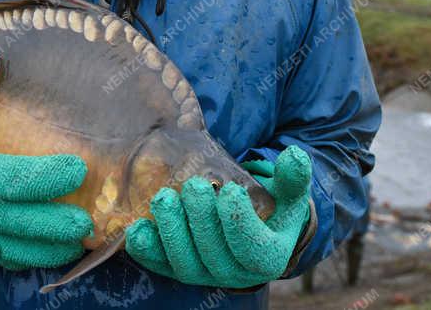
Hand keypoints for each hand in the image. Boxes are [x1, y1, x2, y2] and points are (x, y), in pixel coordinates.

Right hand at [0, 46, 92, 268]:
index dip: (50, 177)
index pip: (17, 179)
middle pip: (23, 224)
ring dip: (45, 250)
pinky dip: (19, 259)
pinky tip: (41, 256)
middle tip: (87, 226)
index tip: (78, 169)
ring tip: (75, 247)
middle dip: (57, 227)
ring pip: (12, 249)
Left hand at [124, 145, 313, 287]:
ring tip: (163, 199)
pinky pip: (161, 265)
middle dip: (201, 219)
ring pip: (185, 263)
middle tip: (193, 185)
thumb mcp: (289, 192)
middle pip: (215, 255)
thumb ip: (294, 177)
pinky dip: (147, 250)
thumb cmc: (273, 206)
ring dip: (171, 232)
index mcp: (266, 257)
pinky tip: (136, 229)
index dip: (238, 222)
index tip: (229, 191)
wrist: (253, 225)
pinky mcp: (178, 268)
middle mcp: (235, 273)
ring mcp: (204, 274)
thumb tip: (294, 157)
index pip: (251, 247)